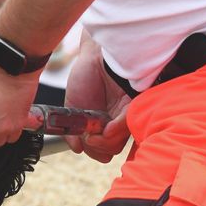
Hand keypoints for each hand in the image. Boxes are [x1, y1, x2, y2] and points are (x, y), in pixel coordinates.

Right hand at [62, 40, 130, 162]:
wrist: (95, 55)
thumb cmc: (85, 76)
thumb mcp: (72, 107)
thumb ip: (73, 129)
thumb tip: (77, 149)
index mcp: (100, 122)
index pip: (101, 147)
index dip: (93, 150)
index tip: (84, 143)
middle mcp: (114, 121)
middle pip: (111, 148)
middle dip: (98, 148)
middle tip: (89, 138)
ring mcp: (124, 115)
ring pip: (120, 141)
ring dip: (105, 142)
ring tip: (94, 134)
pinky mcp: (134, 106)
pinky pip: (128, 124)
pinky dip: (116, 130)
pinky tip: (106, 128)